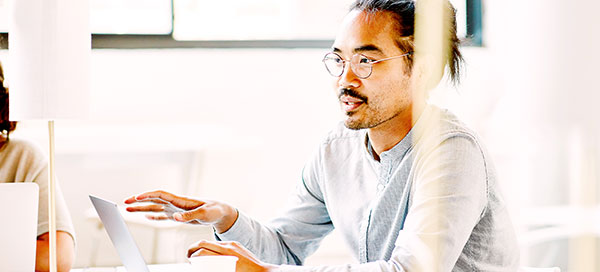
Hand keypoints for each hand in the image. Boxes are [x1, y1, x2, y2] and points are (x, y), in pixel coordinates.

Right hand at [124, 190, 238, 232]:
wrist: (221, 212)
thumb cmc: (214, 210)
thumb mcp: (204, 213)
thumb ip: (189, 216)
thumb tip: (175, 218)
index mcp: (180, 200)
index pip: (160, 195)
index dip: (147, 195)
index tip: (136, 197)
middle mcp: (176, 203)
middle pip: (153, 200)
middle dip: (139, 201)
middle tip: (125, 202)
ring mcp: (176, 209)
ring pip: (155, 207)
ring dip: (142, 208)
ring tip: (129, 209)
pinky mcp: (179, 216)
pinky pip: (163, 216)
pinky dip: (154, 217)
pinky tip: (147, 218)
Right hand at [188, 240, 276, 271]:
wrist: (262, 271)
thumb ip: (215, 269)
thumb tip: (204, 268)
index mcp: (225, 256)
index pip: (203, 252)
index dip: (193, 255)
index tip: (189, 260)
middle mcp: (228, 248)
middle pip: (205, 243)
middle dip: (194, 248)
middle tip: (188, 255)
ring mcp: (232, 244)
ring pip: (212, 242)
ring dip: (203, 246)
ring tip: (197, 254)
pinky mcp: (236, 244)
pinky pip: (221, 243)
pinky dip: (213, 247)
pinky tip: (210, 253)